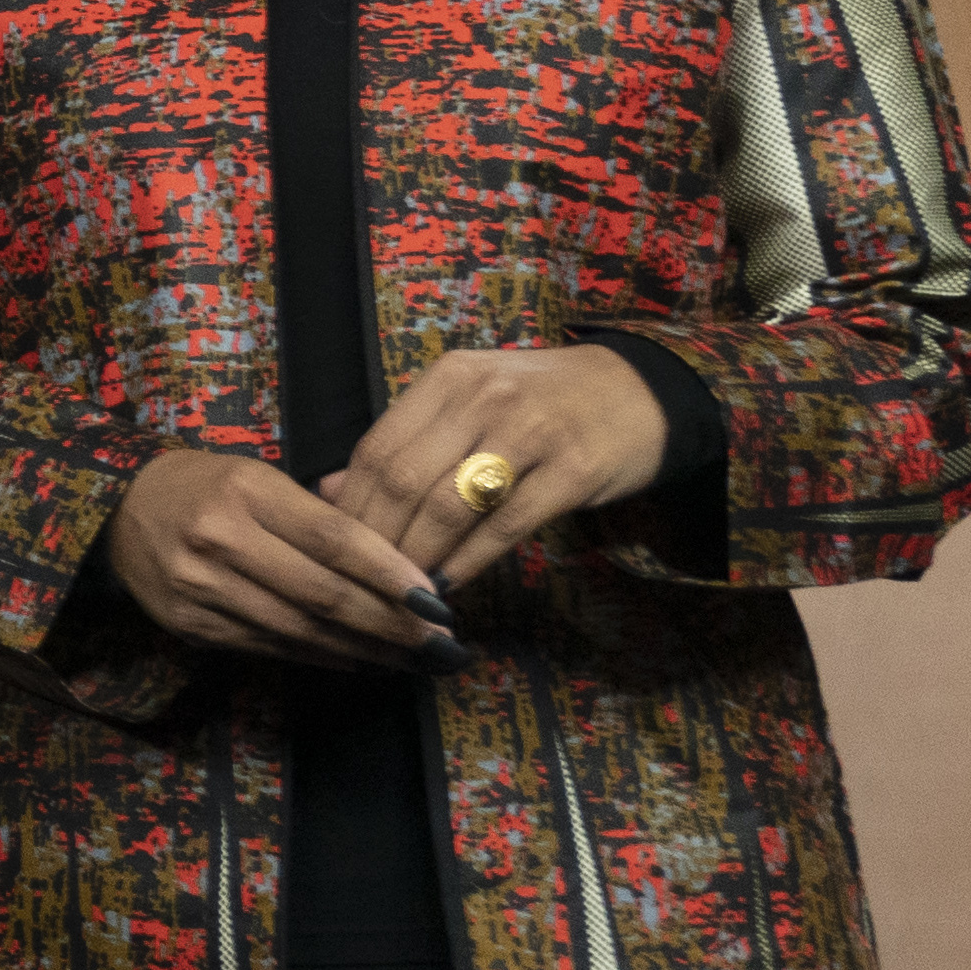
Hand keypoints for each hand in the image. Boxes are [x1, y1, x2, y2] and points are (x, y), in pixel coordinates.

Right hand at [97, 445, 457, 670]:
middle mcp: (219, 539)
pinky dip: (321, 657)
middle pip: (322, 593)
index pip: (334, 538)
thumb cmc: (208, 488)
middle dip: (391, 625)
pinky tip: (358, 660)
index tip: (437, 600)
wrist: (119, 508)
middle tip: (442, 644)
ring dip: (364, 650)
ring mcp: (200, 586)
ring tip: (413, 660)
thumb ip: (322, 516)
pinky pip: (269, 647)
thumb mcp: (261, 479)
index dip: (391, 573)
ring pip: (300, 629)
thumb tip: (400, 569)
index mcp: (246, 491)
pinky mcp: (190, 624)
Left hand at [327, 343, 669, 593]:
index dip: (351, 507)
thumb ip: (404, 441)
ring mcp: (532, 431)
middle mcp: (484, 397)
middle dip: (376, 540)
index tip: (335, 550)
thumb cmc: (544, 403)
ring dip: (417, 557)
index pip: (377, 448)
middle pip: (403, 479)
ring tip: (401, 591)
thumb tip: (325, 491)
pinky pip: (504, 525)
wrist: (645, 392)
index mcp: (449, 378)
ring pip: (448, 505)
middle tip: (362, 582)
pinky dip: (468, 561)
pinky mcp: (575, 469)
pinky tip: (449, 583)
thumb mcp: (471, 403)